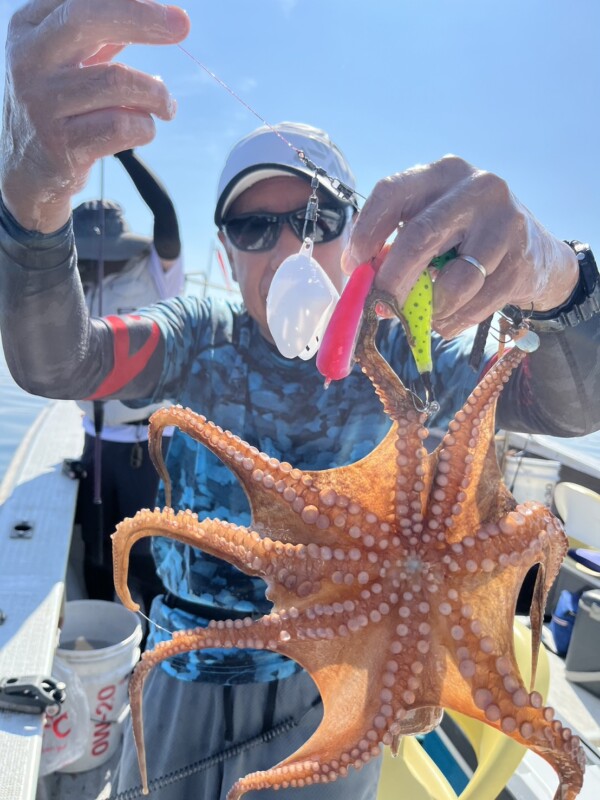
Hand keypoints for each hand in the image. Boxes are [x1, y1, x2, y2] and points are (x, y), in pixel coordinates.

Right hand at [0, 1, 189, 232]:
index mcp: (28, 27)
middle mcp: (28, 59)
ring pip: (116, 81)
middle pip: (85, 19)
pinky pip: (121, 126)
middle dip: (142, 19)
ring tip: (166, 105)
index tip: (171, 12)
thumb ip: (101, 31)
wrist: (27, 170)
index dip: (129, 0)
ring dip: (156, 93)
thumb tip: (159, 12)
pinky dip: (146, 126)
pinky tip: (145, 128)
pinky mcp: (60, 145)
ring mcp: (41, 102)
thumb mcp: (68, 59)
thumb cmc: (59, 104)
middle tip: (182, 25)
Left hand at [342, 156, 578, 338]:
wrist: (536, 255)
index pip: (391, 192)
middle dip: (393, 278)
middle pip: (419, 236)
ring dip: (429, 309)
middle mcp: (476, 188)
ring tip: (423, 317)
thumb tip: (359, 281)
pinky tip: (447, 321)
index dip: (366, 231)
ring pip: (453, 280)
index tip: (353, 265)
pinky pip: (475, 303)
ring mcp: (504, 222)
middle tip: (380, 305)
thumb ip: (397, 245)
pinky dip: (453, 321)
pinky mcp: (520, 261)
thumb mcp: (433, 228)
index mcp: (441, 174)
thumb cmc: (467, 240)